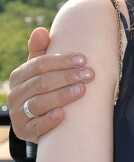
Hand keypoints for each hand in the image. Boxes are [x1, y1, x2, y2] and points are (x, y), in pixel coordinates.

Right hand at [7, 27, 94, 142]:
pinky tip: (63, 114)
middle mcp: (15, 94)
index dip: (62, 61)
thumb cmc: (45, 85)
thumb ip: (41, 49)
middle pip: (42, 83)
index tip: (83, 59)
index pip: (39, 64)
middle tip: (89, 74)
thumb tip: (40, 30)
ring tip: (82, 90)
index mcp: (19, 75)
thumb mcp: (42, 67)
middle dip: (68, 77)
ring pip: (40, 103)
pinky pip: (36, 126)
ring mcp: (18, 114)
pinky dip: (49, 120)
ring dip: (62, 95)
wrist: (39, 117)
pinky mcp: (24, 132)